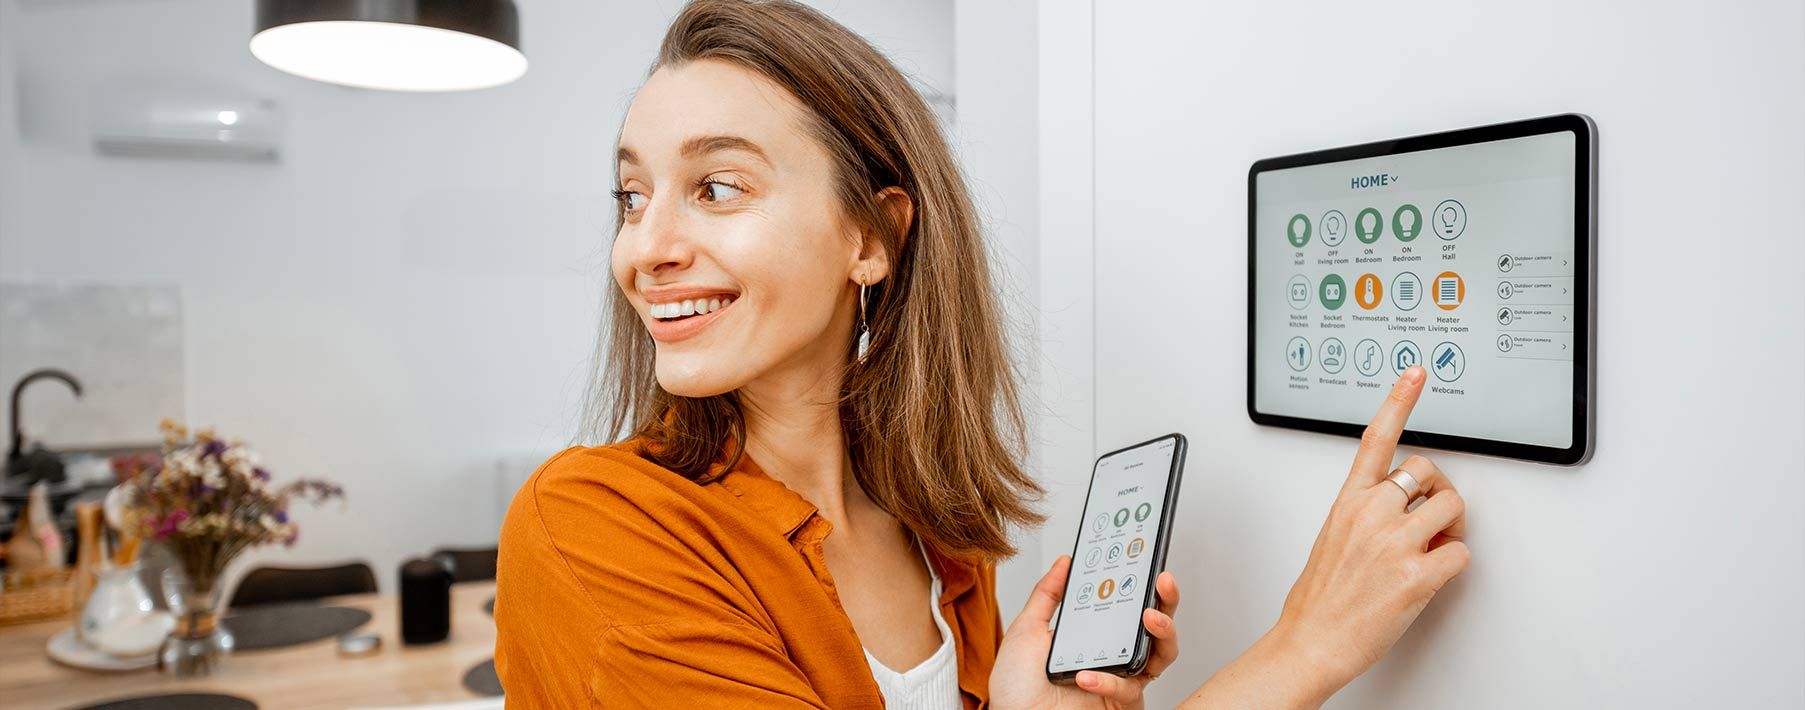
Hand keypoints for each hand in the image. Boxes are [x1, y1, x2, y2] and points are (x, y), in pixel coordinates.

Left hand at [989, 555, 1179, 708]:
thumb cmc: (1017, 687)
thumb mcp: (1028, 630)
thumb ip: (1048, 594)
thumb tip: (1064, 563)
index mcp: (1094, 634)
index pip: (1126, 604)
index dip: (1141, 583)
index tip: (1144, 559)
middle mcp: (1112, 655)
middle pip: (1155, 626)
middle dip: (1166, 601)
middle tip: (1162, 582)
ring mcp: (1121, 679)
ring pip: (1162, 655)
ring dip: (1162, 633)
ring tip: (1148, 618)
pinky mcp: (1122, 703)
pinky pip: (1131, 688)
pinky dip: (1110, 681)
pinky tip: (1087, 676)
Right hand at [1270, 365, 1470, 698]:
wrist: (1311, 640)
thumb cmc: (1319, 597)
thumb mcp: (1333, 538)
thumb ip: (1367, 513)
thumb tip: (1403, 510)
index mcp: (1348, 501)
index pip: (1376, 438)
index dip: (1398, 400)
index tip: (1415, 373)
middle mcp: (1371, 514)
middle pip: (1428, 472)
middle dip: (1439, 492)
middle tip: (1433, 519)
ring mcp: (1394, 543)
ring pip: (1452, 507)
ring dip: (1451, 528)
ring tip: (1433, 549)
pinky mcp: (1416, 576)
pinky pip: (1461, 553)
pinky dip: (1454, 566)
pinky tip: (1432, 576)